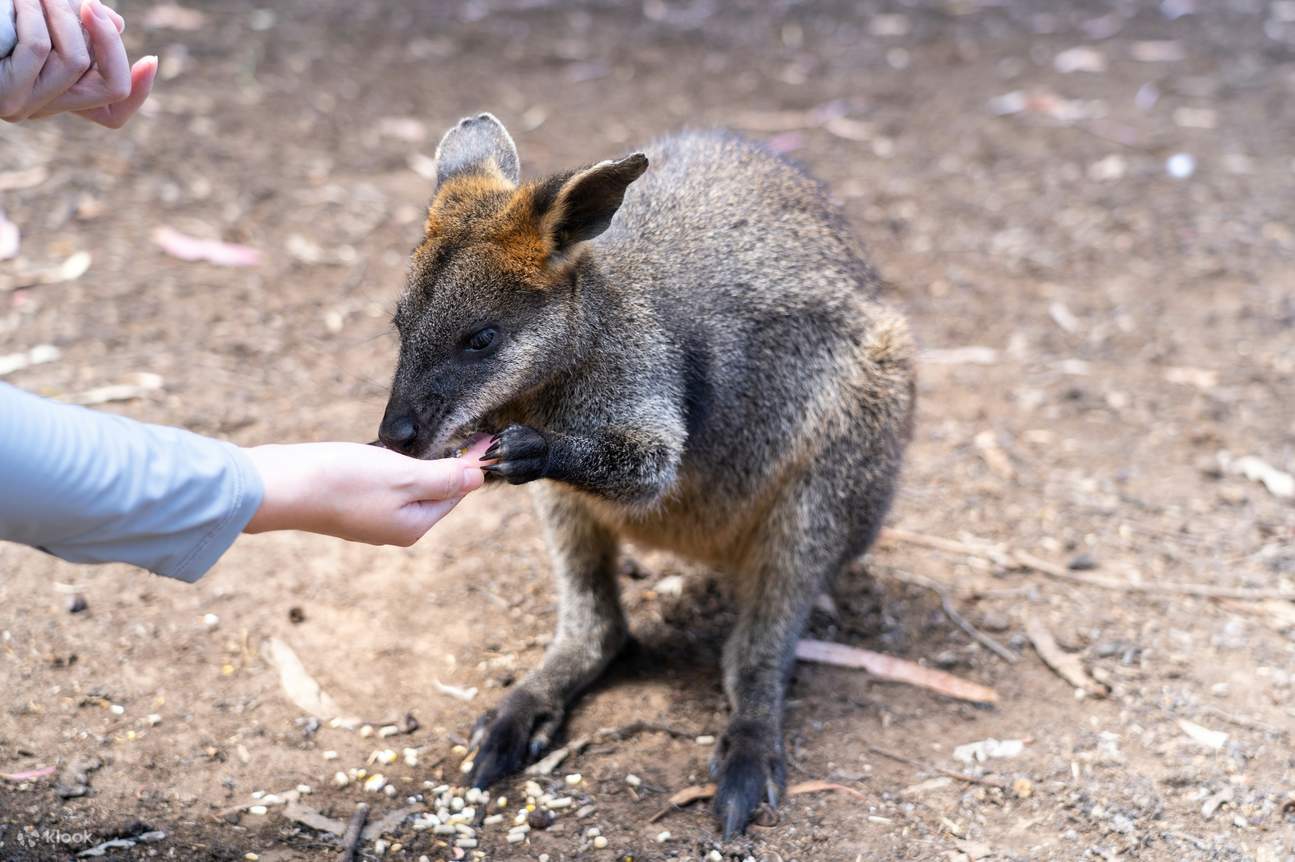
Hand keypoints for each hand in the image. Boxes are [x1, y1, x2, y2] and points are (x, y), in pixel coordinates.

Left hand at [0, 0, 155, 127]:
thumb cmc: (2, 18)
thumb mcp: (47, 18)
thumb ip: (83, 28)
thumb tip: (118, 25)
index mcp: (56, 94)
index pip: (113, 113)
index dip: (140, 90)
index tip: (151, 60)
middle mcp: (44, 106)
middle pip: (112, 88)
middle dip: (109, 40)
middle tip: (91, 4)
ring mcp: (25, 106)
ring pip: (76, 61)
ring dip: (63, 13)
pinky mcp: (7, 95)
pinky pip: (38, 47)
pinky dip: (33, 13)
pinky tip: (20, 0)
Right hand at [241, 442, 488, 546]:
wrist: (277, 486)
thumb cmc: (341, 481)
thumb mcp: (403, 476)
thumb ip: (443, 478)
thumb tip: (478, 478)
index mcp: (413, 525)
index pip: (456, 492)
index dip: (472, 462)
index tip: (489, 435)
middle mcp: (394, 527)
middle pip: (434, 490)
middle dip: (449, 462)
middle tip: (467, 430)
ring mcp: (369, 516)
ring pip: (408, 485)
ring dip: (421, 461)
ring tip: (436, 435)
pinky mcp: (348, 501)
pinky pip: (383, 481)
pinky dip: (393, 463)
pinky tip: (390, 446)